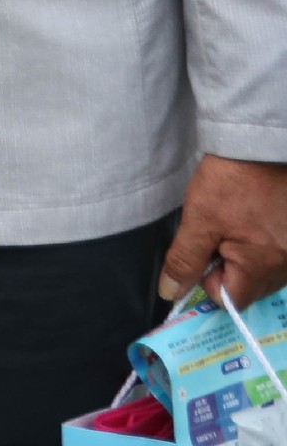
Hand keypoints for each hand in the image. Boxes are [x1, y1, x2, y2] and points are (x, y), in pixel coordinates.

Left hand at [163, 157, 286, 304]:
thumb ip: (185, 260)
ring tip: (236, 222)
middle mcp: (286, 266)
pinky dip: (261, 244)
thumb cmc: (231, 181)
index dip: (207, 281)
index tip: (200, 254)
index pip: (230, 299)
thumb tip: (170, 292)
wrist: (261, 145)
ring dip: (244, 255)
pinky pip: (276, 254)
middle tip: (216, 234)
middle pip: (248, 286)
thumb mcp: (199, 220)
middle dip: (226, 267)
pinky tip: (252, 219)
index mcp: (263, 266)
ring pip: (263, 270)